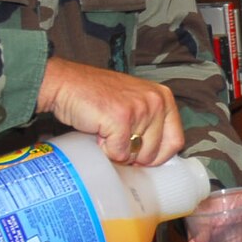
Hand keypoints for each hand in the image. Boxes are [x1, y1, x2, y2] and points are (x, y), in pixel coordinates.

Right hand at [38, 56, 185, 165]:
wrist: (66, 83)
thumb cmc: (97, 95)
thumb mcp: (135, 102)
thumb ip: (151, 123)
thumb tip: (157, 158)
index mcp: (164, 97)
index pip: (175, 141)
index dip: (157, 156)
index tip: (141, 156)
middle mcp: (156, 101)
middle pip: (154, 153)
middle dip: (133, 155)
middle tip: (116, 139)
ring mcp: (140, 109)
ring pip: (136, 155)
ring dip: (117, 151)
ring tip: (107, 131)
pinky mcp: (121, 119)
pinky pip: (118, 153)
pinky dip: (105, 150)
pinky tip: (98, 132)